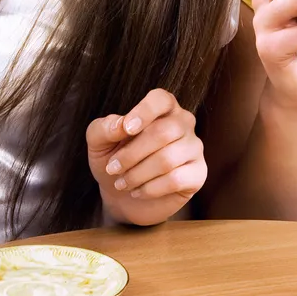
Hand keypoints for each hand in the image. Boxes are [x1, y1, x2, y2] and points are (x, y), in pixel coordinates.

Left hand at [86, 89, 205, 226]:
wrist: (124, 196)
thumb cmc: (115, 159)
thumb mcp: (99, 143)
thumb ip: (104, 128)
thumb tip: (120, 125)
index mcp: (163, 108)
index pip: (161, 99)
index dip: (145, 111)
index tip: (127, 129)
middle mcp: (183, 123)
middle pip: (163, 132)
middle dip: (132, 154)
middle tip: (112, 168)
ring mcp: (194, 148)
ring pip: (168, 159)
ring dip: (137, 174)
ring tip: (122, 183)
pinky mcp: (198, 174)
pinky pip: (176, 179)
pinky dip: (150, 188)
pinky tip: (138, 191)